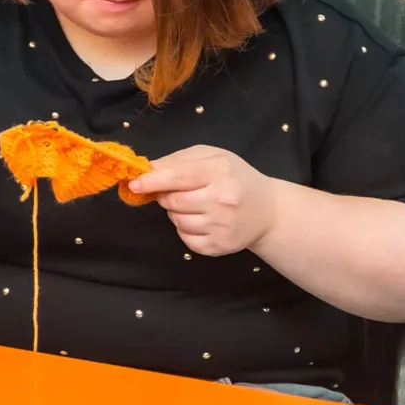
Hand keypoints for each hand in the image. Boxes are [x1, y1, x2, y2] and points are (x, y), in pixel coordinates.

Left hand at [127, 146, 281, 256]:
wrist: (269, 212)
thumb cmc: (235, 178)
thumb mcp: (213, 158)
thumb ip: (179, 160)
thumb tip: (148, 169)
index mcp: (220, 172)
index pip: (178, 177)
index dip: (153, 181)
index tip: (134, 184)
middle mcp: (222, 200)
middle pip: (173, 201)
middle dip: (166, 196)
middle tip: (177, 191)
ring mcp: (221, 226)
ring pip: (176, 220)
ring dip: (176, 213)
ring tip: (196, 205)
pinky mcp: (219, 246)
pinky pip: (185, 239)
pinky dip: (186, 230)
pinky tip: (202, 221)